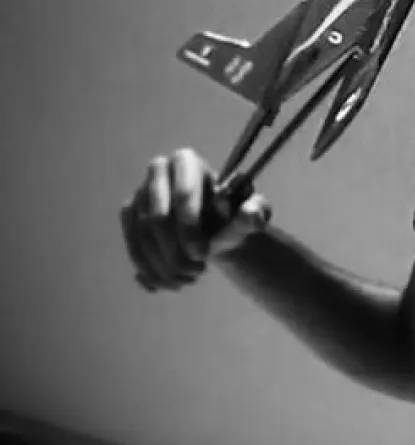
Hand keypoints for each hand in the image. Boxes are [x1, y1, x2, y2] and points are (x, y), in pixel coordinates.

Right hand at [120, 148, 271, 291]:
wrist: (215, 226)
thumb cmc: (234, 214)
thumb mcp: (250, 212)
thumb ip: (255, 211)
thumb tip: (252, 213)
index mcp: (187, 161)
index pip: (183, 194)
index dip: (190, 228)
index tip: (204, 255)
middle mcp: (158, 171)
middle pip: (157, 218)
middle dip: (175, 251)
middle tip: (197, 272)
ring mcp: (139, 193)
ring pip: (143, 237)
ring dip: (164, 265)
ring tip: (188, 279)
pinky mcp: (130, 216)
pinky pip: (134, 247)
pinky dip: (151, 270)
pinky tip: (170, 283)